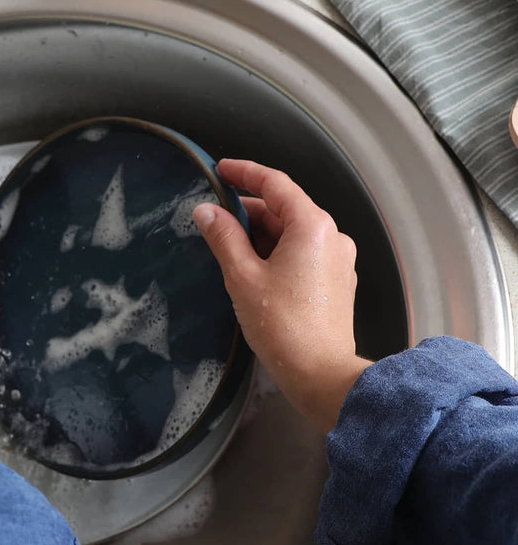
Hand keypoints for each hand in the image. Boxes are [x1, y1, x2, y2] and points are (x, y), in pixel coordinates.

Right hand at [193, 160, 368, 430]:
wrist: (320, 374)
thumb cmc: (282, 325)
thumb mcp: (242, 276)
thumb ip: (223, 237)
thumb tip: (206, 211)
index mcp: (312, 226)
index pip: (276, 184)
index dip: (245, 173)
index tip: (221, 170)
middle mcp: (332, 237)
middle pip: (284, 209)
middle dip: (248, 211)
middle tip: (213, 220)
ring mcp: (338, 261)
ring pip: (292, 233)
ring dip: (260, 234)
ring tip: (227, 248)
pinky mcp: (336, 283)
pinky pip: (302, 253)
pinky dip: (275, 252)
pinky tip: (252, 268)